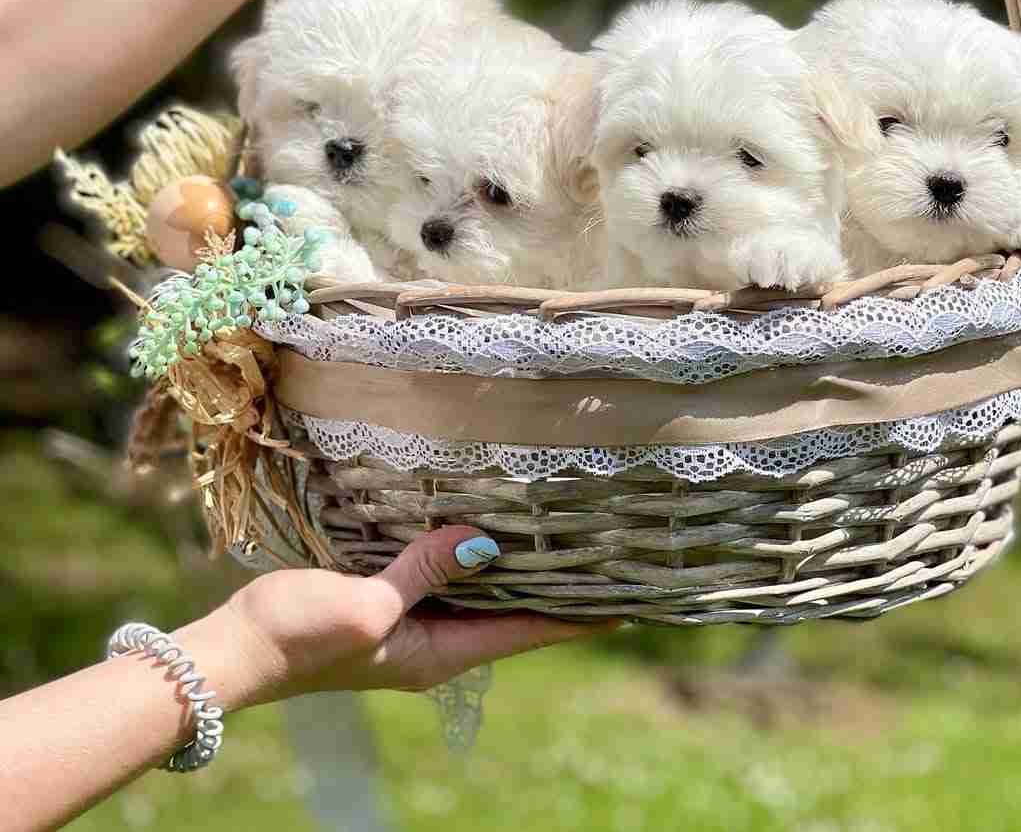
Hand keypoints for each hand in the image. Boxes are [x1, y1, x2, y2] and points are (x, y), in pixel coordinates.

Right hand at [210, 525, 611, 706]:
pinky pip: (437, 576)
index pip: (525, 633)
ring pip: (476, 594)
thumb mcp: (366, 603)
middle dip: (553, 586)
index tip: (626, 600)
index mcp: (437, 654)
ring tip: (555, 534)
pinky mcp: (381, 602)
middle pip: (509, 614)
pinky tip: (477, 524)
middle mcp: (431, 644)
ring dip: (511, 568)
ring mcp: (405, 625)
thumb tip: (483, 541)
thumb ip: (424, 570)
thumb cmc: (297, 635)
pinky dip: (464, 553)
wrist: (234, 649)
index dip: (576, 616)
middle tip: (599, 551)